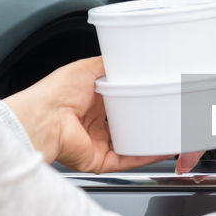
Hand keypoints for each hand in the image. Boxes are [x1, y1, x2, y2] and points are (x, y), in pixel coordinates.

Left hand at [1, 57, 198, 172]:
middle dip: (147, 120)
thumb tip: (126, 56)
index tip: (156, 93)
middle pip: (127, 124)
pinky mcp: (100, 160)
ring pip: (131, 144)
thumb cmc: (55, 92)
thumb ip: (108, 63)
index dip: (138, 99)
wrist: (44, 118)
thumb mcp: (87, 68)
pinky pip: (127, 160)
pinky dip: (146, 156)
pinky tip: (161, 148)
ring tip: (171, 131)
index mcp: (91, 103)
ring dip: (151, 140)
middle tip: (168, 111)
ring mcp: (97, 143)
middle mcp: (94, 125)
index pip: (120, 103)